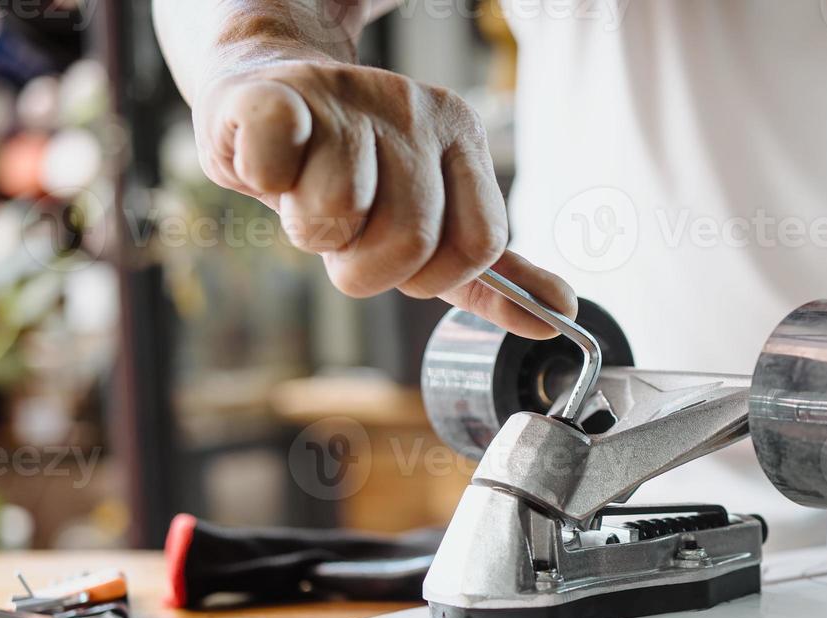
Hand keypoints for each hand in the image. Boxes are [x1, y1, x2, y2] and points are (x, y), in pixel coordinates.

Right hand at [192, 58, 573, 338]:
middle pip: (411, 241)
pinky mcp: (280, 94)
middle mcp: (416, 110)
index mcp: (463, 139)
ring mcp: (349, 97)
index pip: (480, 245)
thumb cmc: (349, 173)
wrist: (265, 95)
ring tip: (306, 192)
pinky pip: (276, 169)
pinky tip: (270, 165)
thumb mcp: (433, 222)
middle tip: (348, 232)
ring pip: (339, 212)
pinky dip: (263, 183)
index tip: (404, 262)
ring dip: (310, 229)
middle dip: (366, 266)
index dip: (434, 276)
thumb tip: (563, 314)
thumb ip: (493, 274)